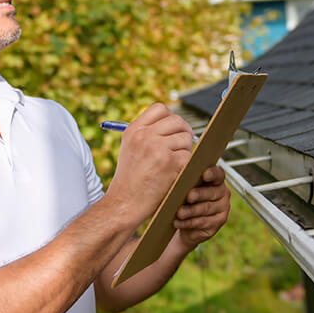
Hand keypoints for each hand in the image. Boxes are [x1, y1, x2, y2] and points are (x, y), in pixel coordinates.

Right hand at [109, 104, 194, 223]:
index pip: (160, 109)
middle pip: (177, 121)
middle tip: (180, 147)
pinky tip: (176, 174)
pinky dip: (186, 165)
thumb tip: (174, 123)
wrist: (124, 204)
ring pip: (186, 138)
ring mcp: (158, 148)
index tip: (171, 131)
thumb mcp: (129, 148)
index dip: (170, 118)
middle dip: (183, 133)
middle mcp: (145, 136)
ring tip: (174, 163)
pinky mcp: (170, 163)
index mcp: (134, 130)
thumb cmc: (129, 180)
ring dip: (185, 150)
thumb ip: (146, 133)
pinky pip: (189, 156)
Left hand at [174, 165, 229, 249]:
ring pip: (206, 208)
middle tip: (189, 196)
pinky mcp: (217, 223)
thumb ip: (184, 179)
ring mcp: (222, 208)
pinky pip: (202, 222)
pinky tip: (178, 222)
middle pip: (212, 192)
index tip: (204, 175)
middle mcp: (222, 193)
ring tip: (179, 213)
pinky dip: (188, 222)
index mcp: (216, 179)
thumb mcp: (183, 188)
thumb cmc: (184, 199)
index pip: (218, 174)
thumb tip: (177, 173)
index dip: (212, 174)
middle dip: (199, 194)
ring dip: (191, 211)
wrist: (185, 222)